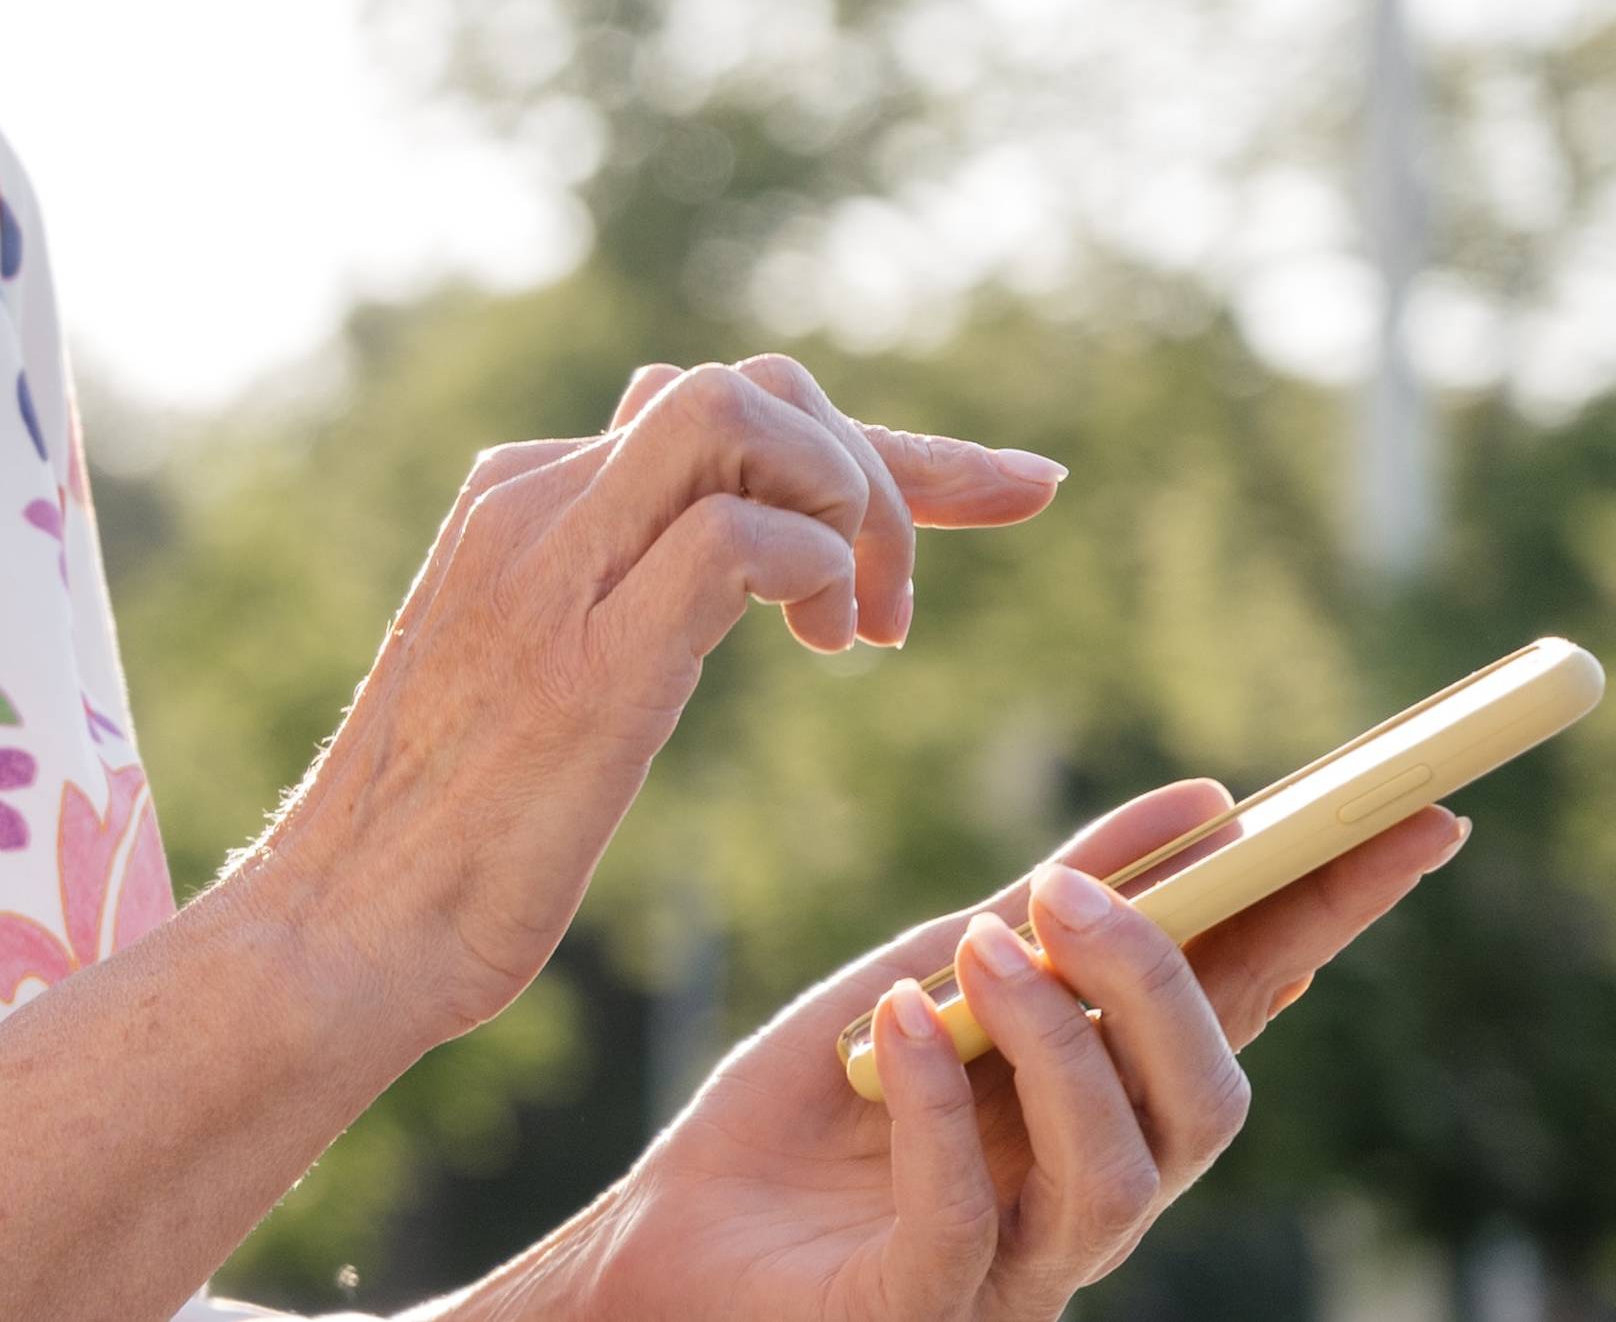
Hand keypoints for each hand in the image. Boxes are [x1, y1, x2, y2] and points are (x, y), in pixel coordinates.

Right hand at [278, 357, 1062, 1037]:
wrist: (341, 931)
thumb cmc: (443, 839)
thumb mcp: (530, 674)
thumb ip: (609, 586)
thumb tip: (709, 541)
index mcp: (518, 498)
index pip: (715, 407)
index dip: (883, 443)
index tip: (1015, 486)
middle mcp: (534, 498)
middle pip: (748, 385)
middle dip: (884, 467)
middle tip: (900, 616)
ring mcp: (551, 562)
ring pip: (743, 413)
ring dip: (851, 504)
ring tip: (860, 636)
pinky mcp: (587, 652)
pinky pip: (743, 537)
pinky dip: (819, 574)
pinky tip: (828, 653)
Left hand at [518, 782, 1470, 1321]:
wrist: (671, 1235)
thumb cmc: (810, 1108)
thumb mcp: (927, 974)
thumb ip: (1047, 905)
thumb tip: (1206, 806)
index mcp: (1104, 1104)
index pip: (1244, 1012)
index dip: (1328, 925)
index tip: (1405, 824)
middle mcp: (1085, 1194)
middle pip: (1207, 1106)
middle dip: (1167, 989)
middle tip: (1069, 891)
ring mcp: (1017, 1264)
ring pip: (1119, 1174)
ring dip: (1058, 1043)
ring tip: (979, 944)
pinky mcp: (920, 1307)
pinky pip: (967, 1218)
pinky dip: (940, 1111)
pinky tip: (895, 1024)